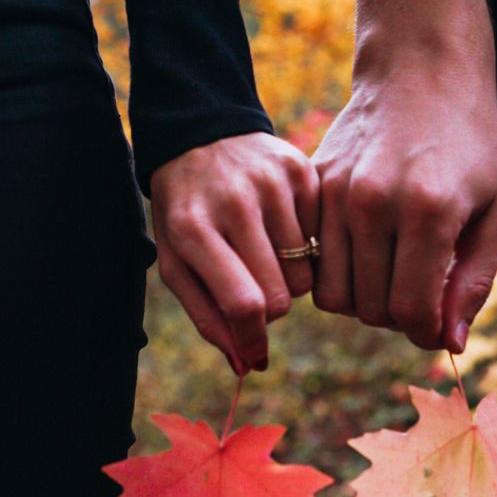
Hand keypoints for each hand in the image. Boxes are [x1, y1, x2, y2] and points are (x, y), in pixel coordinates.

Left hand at [150, 133, 318, 374]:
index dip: (254, 339)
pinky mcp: (301, 170)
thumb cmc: (185, 212)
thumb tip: (246, 364)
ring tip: (265, 253)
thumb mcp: (177, 263)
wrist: (200, 132)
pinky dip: (303, 246)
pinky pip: (320, 238)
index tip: (256, 356)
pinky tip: (279, 225)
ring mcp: (272, 183)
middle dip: (270, 309)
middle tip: (254, 289)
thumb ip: (206, 317)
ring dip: (288, 278)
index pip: (244, 303)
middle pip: (281, 295)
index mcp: (194, 229)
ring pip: (305, 273)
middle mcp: (235, 202)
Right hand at [312, 41, 496, 352]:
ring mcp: (335, 192)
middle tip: (418, 293)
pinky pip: (312, 262)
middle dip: (397, 317)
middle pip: (370, 309)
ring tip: (390, 274)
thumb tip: (448, 343)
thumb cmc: (472, 145)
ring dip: (362, 300)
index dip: (425, 332)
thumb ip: (473, 282)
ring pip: (332, 294)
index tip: (437, 326)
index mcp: (428, 211)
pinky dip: (335, 272)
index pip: (410, 311)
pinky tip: (364, 251)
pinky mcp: (312, 185)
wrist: (423, 70)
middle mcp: (374, 202)